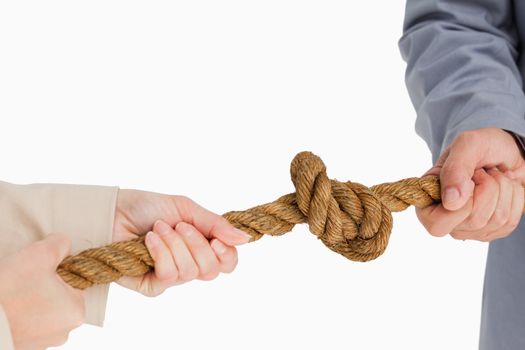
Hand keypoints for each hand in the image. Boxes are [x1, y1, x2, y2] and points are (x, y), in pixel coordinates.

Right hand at [0, 234, 84, 349]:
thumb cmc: (10, 289)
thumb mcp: (40, 254)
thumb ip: (60, 244)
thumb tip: (63, 244)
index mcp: (76, 312)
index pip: (73, 281)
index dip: (56, 270)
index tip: (39, 271)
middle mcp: (64, 331)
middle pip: (58, 295)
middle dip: (43, 285)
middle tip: (23, 280)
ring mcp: (43, 341)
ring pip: (41, 309)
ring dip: (29, 299)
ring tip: (13, 292)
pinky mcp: (23, 345)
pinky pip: (26, 322)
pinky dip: (18, 313)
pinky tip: (9, 305)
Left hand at [113, 190, 250, 296]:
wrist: (113, 211)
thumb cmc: (147, 207)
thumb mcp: (187, 209)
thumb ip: (216, 225)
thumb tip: (245, 239)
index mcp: (201, 245)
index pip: (227, 262)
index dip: (227, 254)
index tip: (217, 240)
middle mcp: (189, 263)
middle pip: (211, 270)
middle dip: (197, 244)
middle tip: (180, 226)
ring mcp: (170, 276)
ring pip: (190, 271)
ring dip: (174, 244)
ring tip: (158, 228)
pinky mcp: (152, 286)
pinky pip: (169, 276)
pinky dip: (160, 253)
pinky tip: (149, 240)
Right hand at [416, 128, 524, 240]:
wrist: (504, 151)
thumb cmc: (480, 147)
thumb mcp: (466, 146)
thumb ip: (455, 169)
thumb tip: (451, 203)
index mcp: (427, 201)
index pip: (437, 224)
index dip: (461, 204)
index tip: (470, 178)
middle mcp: (445, 220)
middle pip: (475, 220)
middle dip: (488, 188)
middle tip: (482, 172)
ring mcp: (469, 228)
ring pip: (496, 220)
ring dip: (503, 189)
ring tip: (493, 176)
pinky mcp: (492, 230)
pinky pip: (510, 222)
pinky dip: (514, 197)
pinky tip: (504, 187)